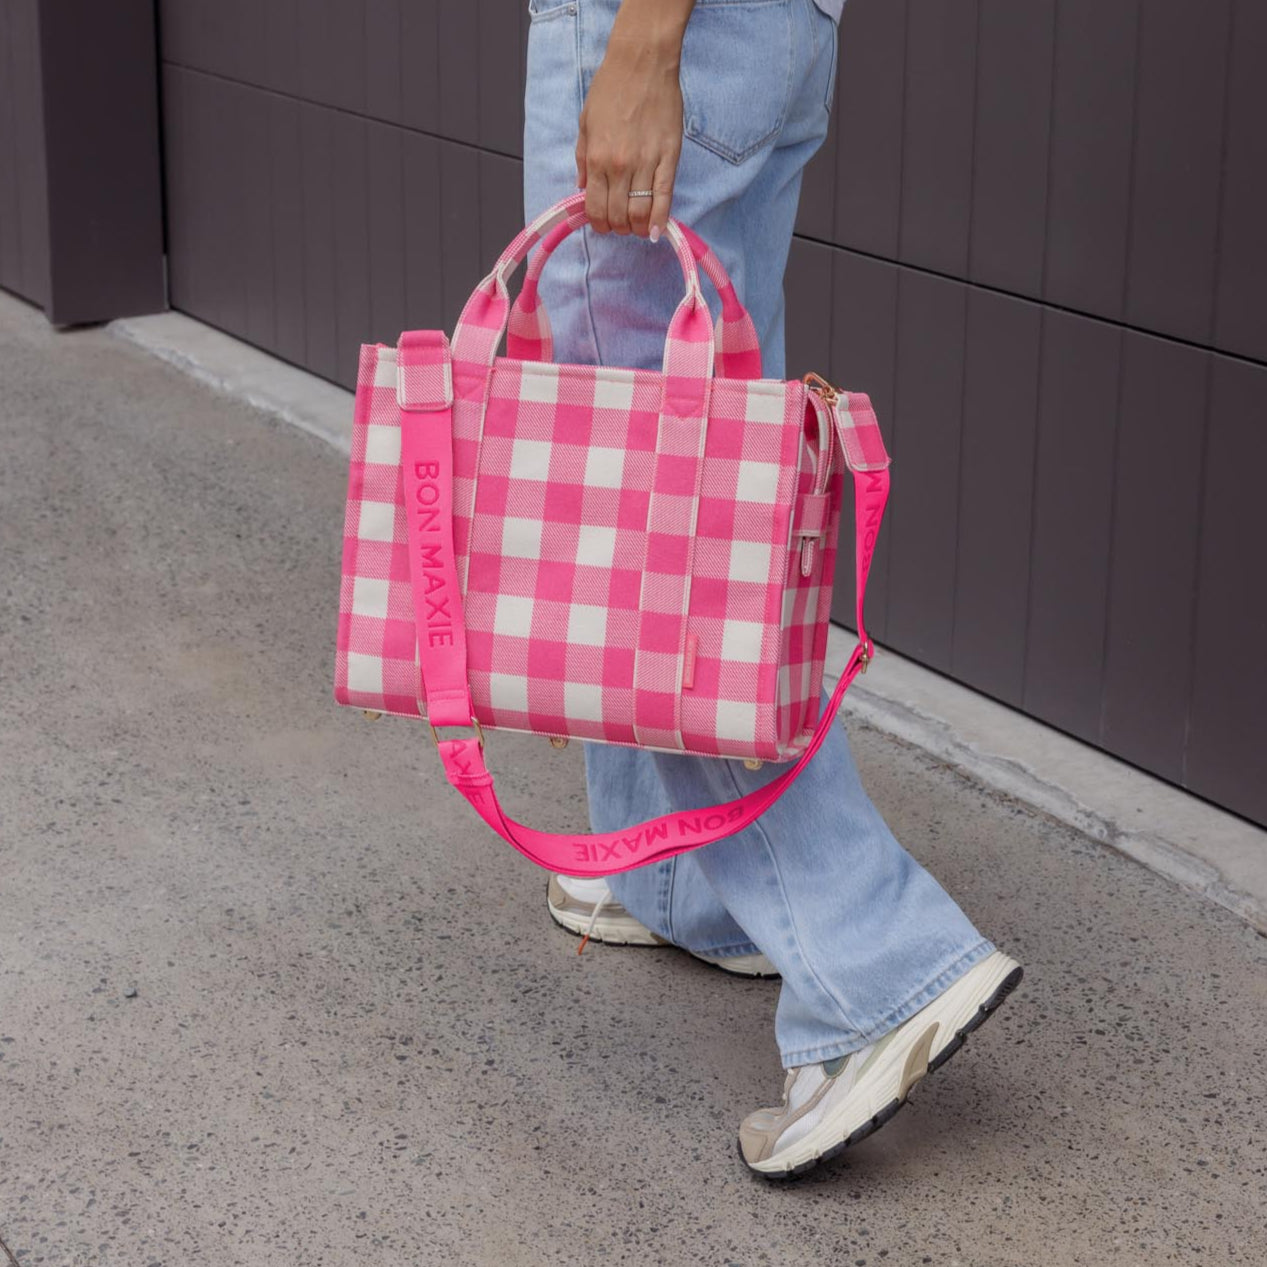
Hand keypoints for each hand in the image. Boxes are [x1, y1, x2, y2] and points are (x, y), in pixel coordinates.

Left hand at [575, 2, 693, 239]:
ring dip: (637, 227)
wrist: (641, 63)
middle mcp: (620, 166)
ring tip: (637, 226)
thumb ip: (583, 158)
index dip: (599, 224)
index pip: (596, 208)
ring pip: (641, 212)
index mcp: (597, 158)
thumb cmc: (611, 88)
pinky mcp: (668, 158)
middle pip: (618, 216)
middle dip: (618, 227)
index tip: (603, 224)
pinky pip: (665, 197)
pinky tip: (657, 232)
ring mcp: (646, 163)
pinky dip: (661, 220)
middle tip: (621, 225)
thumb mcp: (586, 123)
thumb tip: (583, 187)